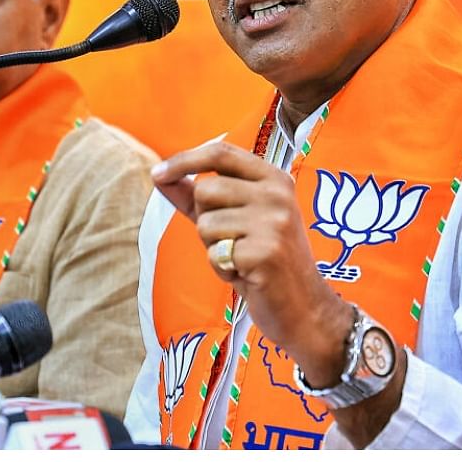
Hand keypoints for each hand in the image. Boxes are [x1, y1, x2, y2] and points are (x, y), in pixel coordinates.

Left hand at [151, 141, 352, 386]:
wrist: (304, 308)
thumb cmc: (263, 261)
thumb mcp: (232, 220)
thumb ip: (196, 196)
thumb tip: (159, 175)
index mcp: (273, 178)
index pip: (221, 153)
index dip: (184, 159)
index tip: (158, 173)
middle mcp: (278, 193)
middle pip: (205, 189)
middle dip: (205, 219)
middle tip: (231, 241)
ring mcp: (274, 221)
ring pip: (205, 223)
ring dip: (213, 247)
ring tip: (241, 258)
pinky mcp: (266, 251)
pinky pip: (214, 253)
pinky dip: (221, 269)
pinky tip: (246, 274)